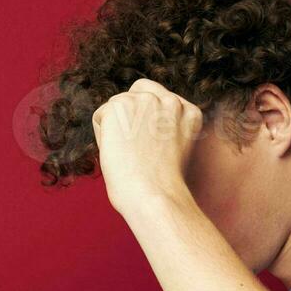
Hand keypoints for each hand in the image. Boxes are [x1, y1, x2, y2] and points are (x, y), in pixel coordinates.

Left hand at [91, 78, 202, 218]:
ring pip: (117, 107)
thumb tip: (141, 124)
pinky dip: (102, 137)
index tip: (146, 142)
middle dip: (129, 117)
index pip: (158, 98)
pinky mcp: (120, 105)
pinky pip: (100, 117)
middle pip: (136, 94)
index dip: (145, 118)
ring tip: (129, 156)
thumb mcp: (177, 150)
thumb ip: (166, 129)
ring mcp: (146, 100)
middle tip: (133, 149)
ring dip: (116, 129)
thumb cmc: (163, 188)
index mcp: (190, 112)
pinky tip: (118, 154)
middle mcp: (171, 100)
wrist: (154, 196)